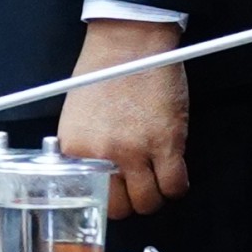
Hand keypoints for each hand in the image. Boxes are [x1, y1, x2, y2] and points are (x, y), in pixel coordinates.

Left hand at [59, 18, 188, 219]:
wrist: (128, 44)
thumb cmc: (102, 73)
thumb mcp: (77, 117)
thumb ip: (85, 151)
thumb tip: (96, 178)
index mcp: (75, 149)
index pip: (90, 197)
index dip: (107, 199)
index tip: (116, 195)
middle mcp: (102, 154)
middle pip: (121, 208)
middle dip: (131, 202)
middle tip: (138, 188)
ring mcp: (135, 150)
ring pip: (150, 202)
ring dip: (155, 195)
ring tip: (156, 178)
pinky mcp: (166, 143)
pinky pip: (175, 185)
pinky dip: (176, 186)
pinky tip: (173, 173)